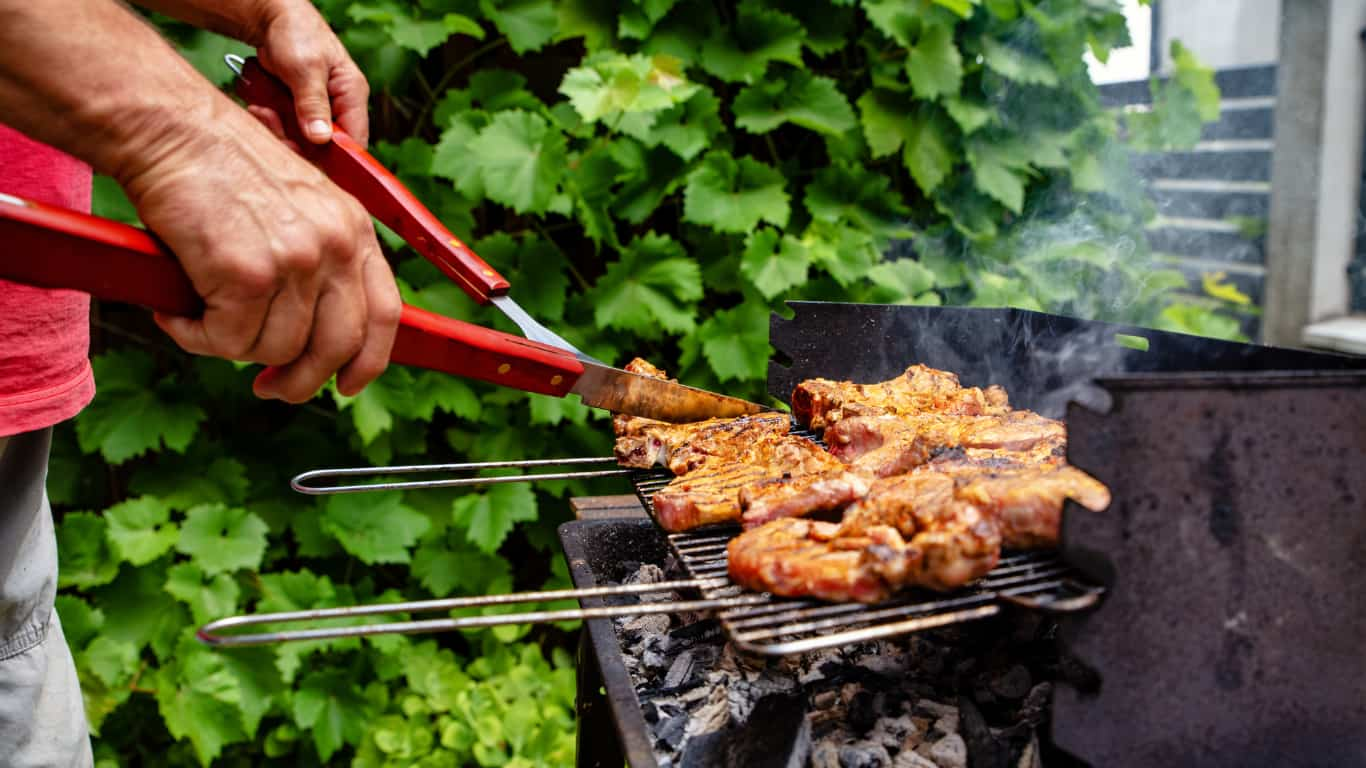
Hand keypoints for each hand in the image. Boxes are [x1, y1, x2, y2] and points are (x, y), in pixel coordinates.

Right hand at [119, 107, 400, 402]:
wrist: (173, 131)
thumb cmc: (224, 169)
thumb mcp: (301, 204)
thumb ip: (321, 259)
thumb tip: (315, 335)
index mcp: (356, 229)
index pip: (385, 315)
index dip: (368, 362)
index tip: (345, 386)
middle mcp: (336, 245)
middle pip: (337, 347)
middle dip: (301, 380)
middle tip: (268, 387)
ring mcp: (296, 260)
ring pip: (276, 349)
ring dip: (233, 348)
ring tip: (200, 320)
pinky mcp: (247, 274)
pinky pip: (227, 341)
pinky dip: (196, 337)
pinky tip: (176, 315)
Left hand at [250, 0, 368, 145]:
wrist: (269, 19)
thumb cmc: (296, 32)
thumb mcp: (306, 67)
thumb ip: (313, 103)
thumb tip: (321, 138)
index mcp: (351, 95)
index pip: (355, 139)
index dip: (336, 155)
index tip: (308, 153)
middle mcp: (337, 107)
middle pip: (324, 146)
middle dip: (297, 141)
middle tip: (274, 124)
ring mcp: (315, 110)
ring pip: (301, 141)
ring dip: (278, 131)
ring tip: (263, 111)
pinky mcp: (295, 111)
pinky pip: (284, 130)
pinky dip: (269, 123)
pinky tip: (260, 107)